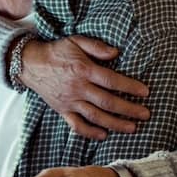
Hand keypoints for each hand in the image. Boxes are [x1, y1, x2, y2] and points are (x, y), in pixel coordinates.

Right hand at [18, 36, 150, 139]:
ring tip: (132, 128)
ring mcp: (70, 101)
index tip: (145, 93)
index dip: (130, 87)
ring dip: (115, 124)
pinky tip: (104, 135)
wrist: (30, 64)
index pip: (111, 81)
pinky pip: (77, 125)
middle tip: (146, 114)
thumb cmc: (56, 51)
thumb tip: (116, 53)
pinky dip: (91, 132)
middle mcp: (78, 88)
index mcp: (83, 70)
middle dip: (129, 109)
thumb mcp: (76, 41)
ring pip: (96, 117)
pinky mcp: (62, 110)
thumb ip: (96, 46)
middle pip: (108, 102)